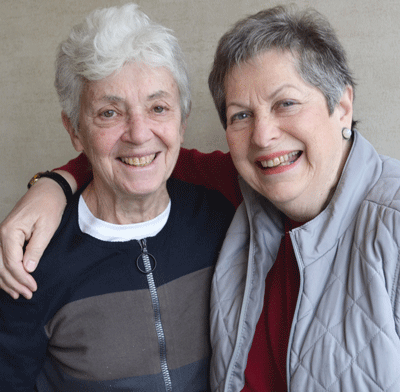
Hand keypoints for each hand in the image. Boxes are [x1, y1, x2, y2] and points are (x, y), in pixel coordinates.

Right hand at [0, 174, 73, 298]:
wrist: (48, 190)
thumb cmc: (49, 205)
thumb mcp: (47, 227)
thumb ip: (36, 248)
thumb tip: (28, 269)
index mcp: (9, 232)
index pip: (12, 263)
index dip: (22, 278)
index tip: (33, 288)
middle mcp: (1, 234)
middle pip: (1, 266)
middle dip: (14, 283)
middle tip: (28, 295)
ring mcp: (2, 235)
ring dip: (7, 280)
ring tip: (19, 294)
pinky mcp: (7, 236)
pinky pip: (1, 257)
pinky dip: (4, 271)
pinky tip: (11, 282)